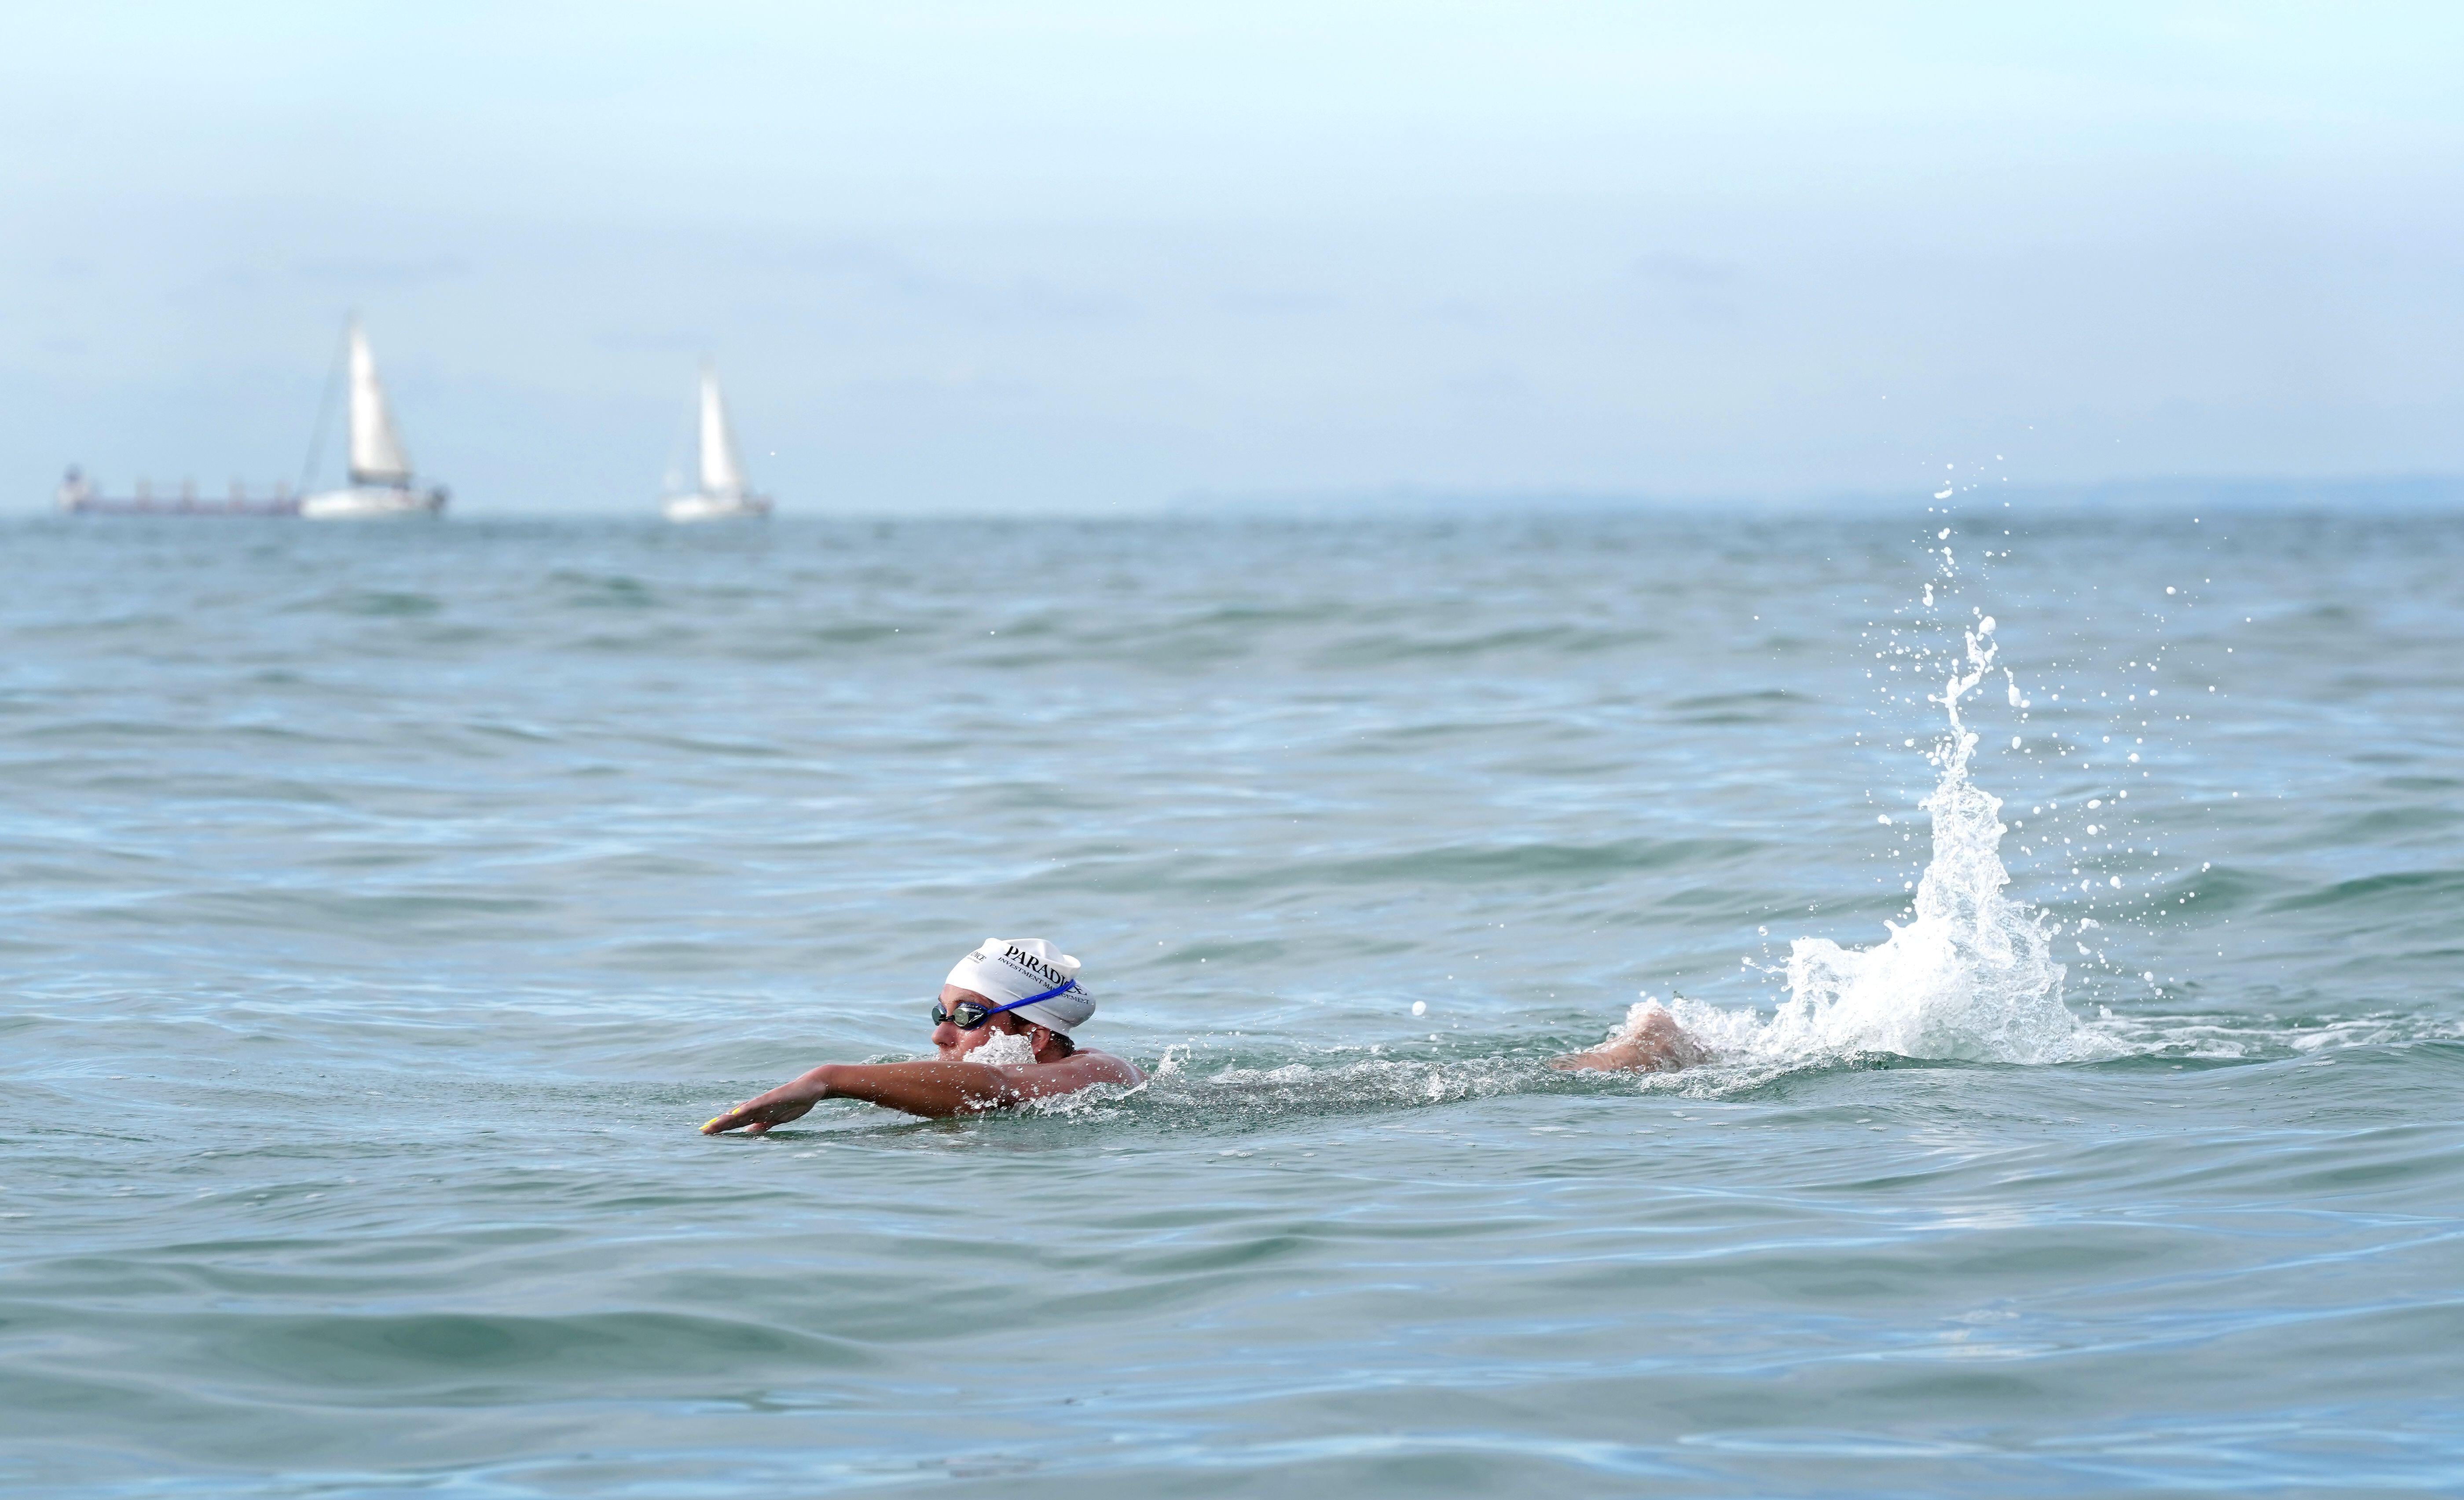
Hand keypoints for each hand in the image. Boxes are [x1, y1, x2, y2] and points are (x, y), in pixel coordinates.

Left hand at [701, 1071, 828, 1134]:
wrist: (811, 1087)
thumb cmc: (796, 1103)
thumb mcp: (777, 1120)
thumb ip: (763, 1125)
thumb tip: (748, 1132)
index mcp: (759, 1113)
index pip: (737, 1122)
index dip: (723, 1127)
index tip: (708, 1133)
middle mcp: (758, 1107)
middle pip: (735, 1117)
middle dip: (719, 1124)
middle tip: (703, 1131)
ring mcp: (764, 1102)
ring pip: (742, 1111)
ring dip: (727, 1118)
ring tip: (713, 1124)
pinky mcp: (772, 1098)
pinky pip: (757, 1104)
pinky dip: (746, 1109)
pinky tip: (736, 1113)